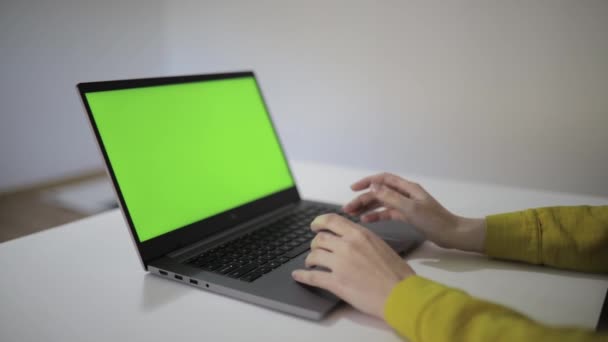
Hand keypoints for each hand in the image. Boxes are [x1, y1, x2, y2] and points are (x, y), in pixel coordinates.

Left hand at [292, 214, 414, 319]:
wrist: (401, 294)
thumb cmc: (397, 273)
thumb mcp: (380, 245)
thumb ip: (362, 240)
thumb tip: (351, 239)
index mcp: (359, 235)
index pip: (331, 221)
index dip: (318, 222)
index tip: (314, 225)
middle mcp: (347, 246)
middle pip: (319, 239)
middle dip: (315, 244)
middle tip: (315, 248)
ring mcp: (340, 264)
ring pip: (314, 256)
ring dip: (310, 259)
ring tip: (311, 263)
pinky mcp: (336, 283)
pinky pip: (312, 277)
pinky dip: (302, 276)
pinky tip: (298, 275)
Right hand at [343, 172, 485, 252]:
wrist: (452, 235)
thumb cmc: (434, 221)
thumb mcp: (411, 209)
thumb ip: (391, 198)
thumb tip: (373, 186)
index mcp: (407, 188)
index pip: (383, 179)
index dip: (367, 182)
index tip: (353, 189)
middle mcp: (405, 194)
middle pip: (380, 192)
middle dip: (363, 198)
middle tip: (348, 208)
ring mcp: (406, 205)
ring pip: (382, 203)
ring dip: (368, 207)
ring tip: (353, 215)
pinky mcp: (407, 216)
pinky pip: (388, 213)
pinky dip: (377, 216)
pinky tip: (367, 221)